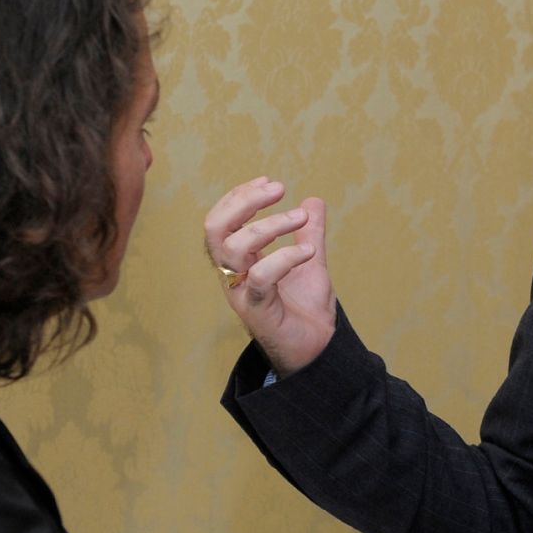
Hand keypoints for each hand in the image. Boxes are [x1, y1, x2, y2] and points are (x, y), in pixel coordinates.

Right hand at [204, 177, 335, 375]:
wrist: (317, 349)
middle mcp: (234, 274)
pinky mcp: (257, 310)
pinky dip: (285, 257)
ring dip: (270, 225)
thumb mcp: (311, 263)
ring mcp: (242, 292)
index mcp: (240, 260)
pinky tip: (309, 252)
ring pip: (235, 249)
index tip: (269, 183)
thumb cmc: (305, 310)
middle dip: (243, 201)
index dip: (240, 196)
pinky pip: (261, 277)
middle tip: (278, 188)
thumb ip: (310, 233)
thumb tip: (313, 201)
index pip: (222, 220)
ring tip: (301, 219)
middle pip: (215, 229)